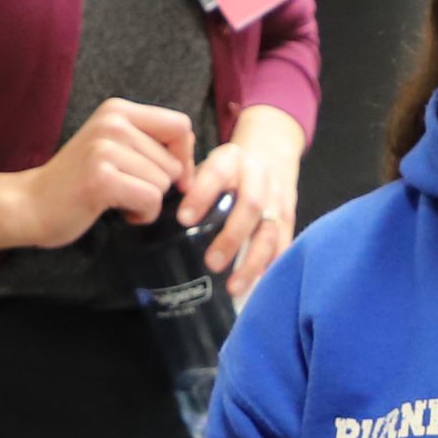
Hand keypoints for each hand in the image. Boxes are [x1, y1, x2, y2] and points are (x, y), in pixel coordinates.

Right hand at [13, 99, 197, 249]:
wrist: (30, 203)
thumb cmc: (78, 181)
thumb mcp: (113, 147)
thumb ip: (149, 143)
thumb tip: (193, 163)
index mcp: (118, 110)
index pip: (180, 126)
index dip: (184, 156)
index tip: (169, 176)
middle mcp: (113, 122)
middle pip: (175, 161)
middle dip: (160, 184)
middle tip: (126, 189)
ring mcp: (105, 149)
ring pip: (164, 183)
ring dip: (148, 201)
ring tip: (117, 198)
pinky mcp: (101, 178)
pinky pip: (151, 200)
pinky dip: (142, 215)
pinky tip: (119, 212)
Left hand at [185, 106, 304, 299]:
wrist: (270, 150)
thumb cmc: (226, 167)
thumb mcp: (206, 162)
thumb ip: (185, 184)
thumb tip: (148, 212)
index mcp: (231, 160)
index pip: (216, 174)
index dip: (201, 196)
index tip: (183, 219)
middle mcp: (258, 176)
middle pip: (251, 205)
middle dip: (232, 237)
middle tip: (212, 263)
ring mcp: (278, 198)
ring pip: (270, 230)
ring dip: (253, 261)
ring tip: (233, 287)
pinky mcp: (289, 217)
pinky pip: (284, 243)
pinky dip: (271, 265)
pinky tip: (258, 285)